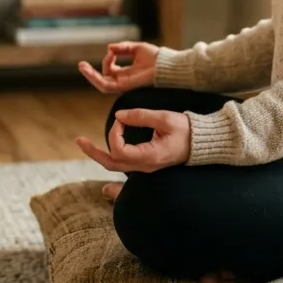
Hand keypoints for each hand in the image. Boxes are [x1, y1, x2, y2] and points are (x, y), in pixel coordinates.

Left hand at [75, 108, 191, 172]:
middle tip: (78, 140)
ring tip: (85, 143)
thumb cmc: (188, 130)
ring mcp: (145, 166)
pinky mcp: (147, 162)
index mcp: (149, 156)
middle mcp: (145, 165)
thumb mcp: (166, 118)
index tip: (122, 118)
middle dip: (93, 152)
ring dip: (99, 154)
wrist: (203, 142)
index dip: (114, 133)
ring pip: (115, 165)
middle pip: (111, 164)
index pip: (119, 150)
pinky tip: (105, 145)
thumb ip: (141, 116)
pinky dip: (111, 154)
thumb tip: (119, 115)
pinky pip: (123, 163)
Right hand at [78, 41, 159, 93]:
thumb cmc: (156, 57)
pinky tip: (94, 68)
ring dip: (90, 76)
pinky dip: (99, 77)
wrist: (166, 65)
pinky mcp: (124, 86)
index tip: (112, 50)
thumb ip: (123, 48)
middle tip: (81, 64)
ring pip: (101, 84)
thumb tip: (109, 47)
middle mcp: (123, 80)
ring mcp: (124, 84)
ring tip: (82, 66)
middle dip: (90, 73)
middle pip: (102, 80)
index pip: (110, 70)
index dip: (108, 60)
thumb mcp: (137, 48)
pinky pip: (107, 85)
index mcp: (126, 73)